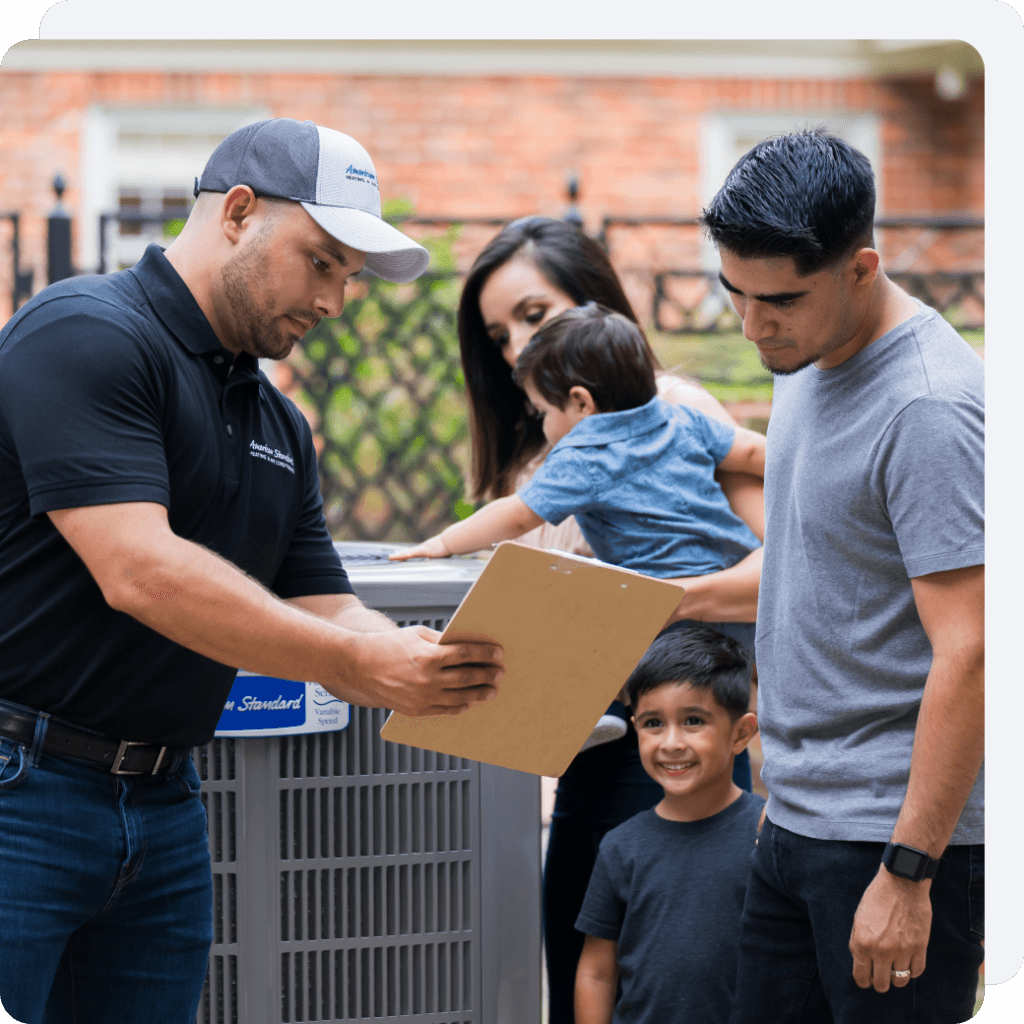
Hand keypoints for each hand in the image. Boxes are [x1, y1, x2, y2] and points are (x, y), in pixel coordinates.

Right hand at [343, 625, 503, 715]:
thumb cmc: (387, 646)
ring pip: (460, 697)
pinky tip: (469, 702)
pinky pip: (445, 710)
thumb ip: (442, 642)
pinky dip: (460, 706)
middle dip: (487, 675)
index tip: (497, 653)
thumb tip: (466, 647)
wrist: (360, 666)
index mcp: (429, 656)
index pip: (466, 655)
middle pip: (467, 678)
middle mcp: (427, 679)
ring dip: (479, 693)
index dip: (485, 654)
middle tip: (499, 673)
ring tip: (490, 690)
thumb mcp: (417, 635)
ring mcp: (422, 697)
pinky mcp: (416, 710)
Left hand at [388, 536, 449, 560]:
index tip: (400, 557)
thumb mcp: (441, 555)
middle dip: (399, 556)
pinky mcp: (425, 550)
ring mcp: (423, 549)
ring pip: (408, 553)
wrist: (451, 540)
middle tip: (390, 557)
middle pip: (408, 553)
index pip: (413, 553)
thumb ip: (438, 559)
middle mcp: (422, 548)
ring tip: (391, 558)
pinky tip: (402, 556)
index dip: (406, 555)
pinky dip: (407, 554)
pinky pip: (414, 553)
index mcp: (426, 550)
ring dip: (399, 556)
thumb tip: (438, 563)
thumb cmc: (449, 547)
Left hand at [849, 865, 931, 992]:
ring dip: (896, 977)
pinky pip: (916, 971)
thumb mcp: (858, 918)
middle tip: (880, 974)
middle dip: (879, 981)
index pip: (861, 977)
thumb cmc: (877, 897)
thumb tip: (858, 960)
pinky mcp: (920, 947)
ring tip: (894, 967)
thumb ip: (856, 941)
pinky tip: (907, 961)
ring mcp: (902, 951)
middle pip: (881, 984)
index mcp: (863, 943)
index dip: (863, 980)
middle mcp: (881, 951)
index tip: (866, 978)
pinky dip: (911, 970)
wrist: (901, 882)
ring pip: (900, 981)